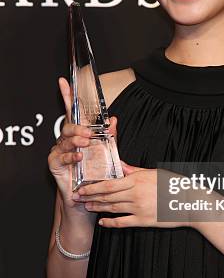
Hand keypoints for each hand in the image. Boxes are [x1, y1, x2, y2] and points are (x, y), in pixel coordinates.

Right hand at [48, 76, 117, 210]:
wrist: (88, 196)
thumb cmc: (96, 173)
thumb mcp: (107, 152)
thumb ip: (110, 136)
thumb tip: (113, 119)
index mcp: (79, 133)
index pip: (73, 111)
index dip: (68, 96)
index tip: (64, 82)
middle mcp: (68, 140)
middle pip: (69, 125)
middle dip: (78, 127)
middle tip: (89, 134)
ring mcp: (60, 150)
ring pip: (64, 139)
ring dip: (76, 140)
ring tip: (86, 144)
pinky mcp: (55, 163)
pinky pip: (60, 156)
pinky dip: (71, 155)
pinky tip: (79, 157)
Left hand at [73, 162, 189, 228]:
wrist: (188, 202)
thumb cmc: (173, 185)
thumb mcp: (154, 173)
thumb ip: (135, 171)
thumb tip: (120, 165)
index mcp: (137, 180)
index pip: (110, 183)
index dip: (93, 186)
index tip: (82, 186)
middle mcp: (135, 194)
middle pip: (107, 196)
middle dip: (90, 196)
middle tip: (77, 197)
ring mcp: (139, 209)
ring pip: (112, 208)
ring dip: (98, 207)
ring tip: (87, 206)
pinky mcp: (143, 221)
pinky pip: (123, 222)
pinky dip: (111, 222)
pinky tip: (102, 222)